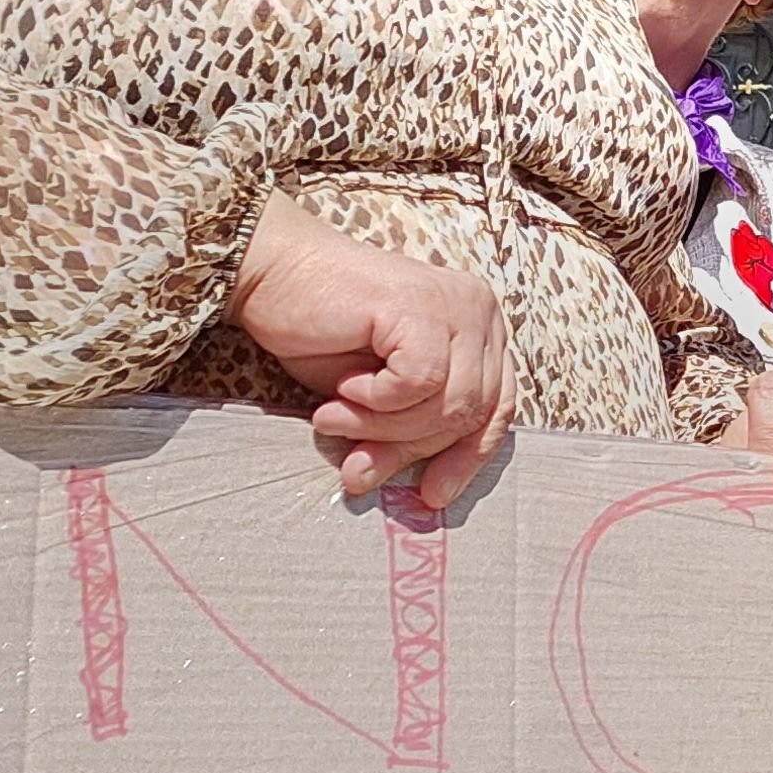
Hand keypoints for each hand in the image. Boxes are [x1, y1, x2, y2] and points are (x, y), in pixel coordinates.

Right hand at [226, 201, 515, 509]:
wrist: (274, 276)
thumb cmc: (324, 334)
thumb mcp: (378, 398)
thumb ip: (409, 432)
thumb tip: (425, 496)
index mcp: (481, 331)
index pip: (498, 408)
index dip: (467, 457)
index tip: (432, 494)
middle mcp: (480, 313)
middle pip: (474, 412)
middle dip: (411, 449)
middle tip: (357, 464)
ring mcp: (456, 306)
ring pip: (449, 403)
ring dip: (383, 427)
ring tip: (334, 418)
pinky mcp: (423, 307)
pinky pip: (419, 382)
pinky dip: (378, 398)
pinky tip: (345, 384)